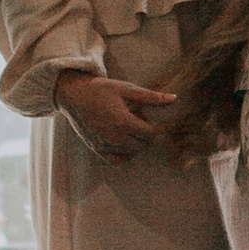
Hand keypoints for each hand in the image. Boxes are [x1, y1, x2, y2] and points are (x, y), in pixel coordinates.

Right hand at [54, 71, 174, 158]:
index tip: (152, 118)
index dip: (156, 127)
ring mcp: (104, 145)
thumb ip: (151, 97)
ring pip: (131, 153)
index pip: (150, 134)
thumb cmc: (101, 89)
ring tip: (128, 127)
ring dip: (135, 143)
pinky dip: (124, 154)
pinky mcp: (96, 149)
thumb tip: (174, 99)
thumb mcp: (126, 89)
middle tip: (139, 120)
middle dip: (145, 134)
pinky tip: (123, 141)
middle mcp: (114, 137)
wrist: (74, 95)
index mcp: (123, 122)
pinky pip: (116, 160)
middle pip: (142, 145)